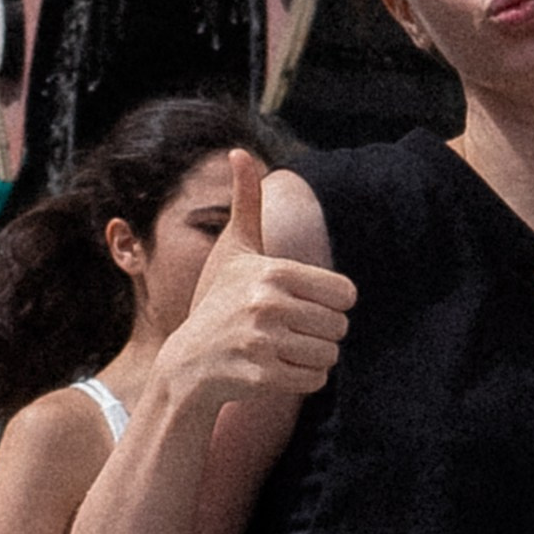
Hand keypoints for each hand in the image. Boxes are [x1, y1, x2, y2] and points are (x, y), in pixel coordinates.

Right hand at [162, 151, 355, 413]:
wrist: (187, 364)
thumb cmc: (218, 303)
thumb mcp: (235, 253)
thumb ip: (246, 205)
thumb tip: (239, 153)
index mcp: (272, 271)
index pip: (345, 294)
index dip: (330, 303)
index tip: (303, 305)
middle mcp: (267, 304)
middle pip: (339, 327)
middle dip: (321, 333)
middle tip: (290, 332)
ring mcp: (263, 342)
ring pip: (329, 355)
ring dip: (312, 357)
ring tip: (282, 350)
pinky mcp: (260, 376)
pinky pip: (314, 380)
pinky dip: (303, 379)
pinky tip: (276, 370)